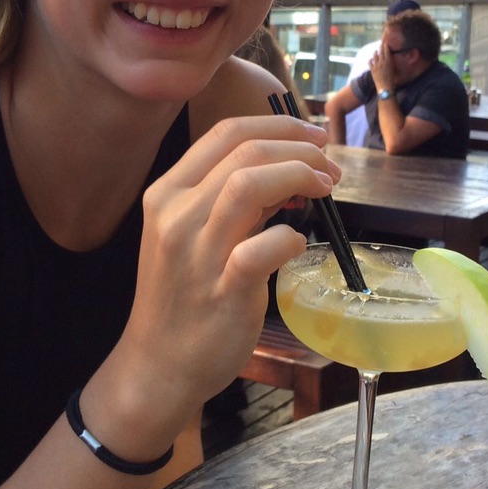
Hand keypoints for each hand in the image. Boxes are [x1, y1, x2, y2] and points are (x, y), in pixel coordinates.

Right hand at [119, 115, 337, 414]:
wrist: (157, 364)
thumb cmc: (181, 295)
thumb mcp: (191, 234)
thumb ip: (230, 199)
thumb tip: (288, 171)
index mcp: (166, 192)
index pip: (225, 132)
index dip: (278, 124)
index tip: (312, 135)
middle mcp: (176, 214)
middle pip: (245, 151)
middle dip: (299, 148)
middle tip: (330, 167)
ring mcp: (197, 252)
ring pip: (249, 184)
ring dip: (298, 176)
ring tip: (325, 189)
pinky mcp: (223, 289)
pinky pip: (266, 246)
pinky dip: (292, 237)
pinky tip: (298, 244)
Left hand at [369, 40, 394, 93]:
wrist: (385, 87)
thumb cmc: (392, 80)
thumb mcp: (394, 70)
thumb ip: (392, 64)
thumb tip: (391, 60)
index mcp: (388, 62)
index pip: (387, 52)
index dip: (386, 47)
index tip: (385, 43)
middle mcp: (382, 62)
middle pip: (381, 52)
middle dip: (381, 47)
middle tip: (381, 43)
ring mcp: (376, 66)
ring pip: (375, 56)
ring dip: (375, 53)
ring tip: (376, 51)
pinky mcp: (372, 70)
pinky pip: (370, 63)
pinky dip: (370, 60)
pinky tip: (370, 59)